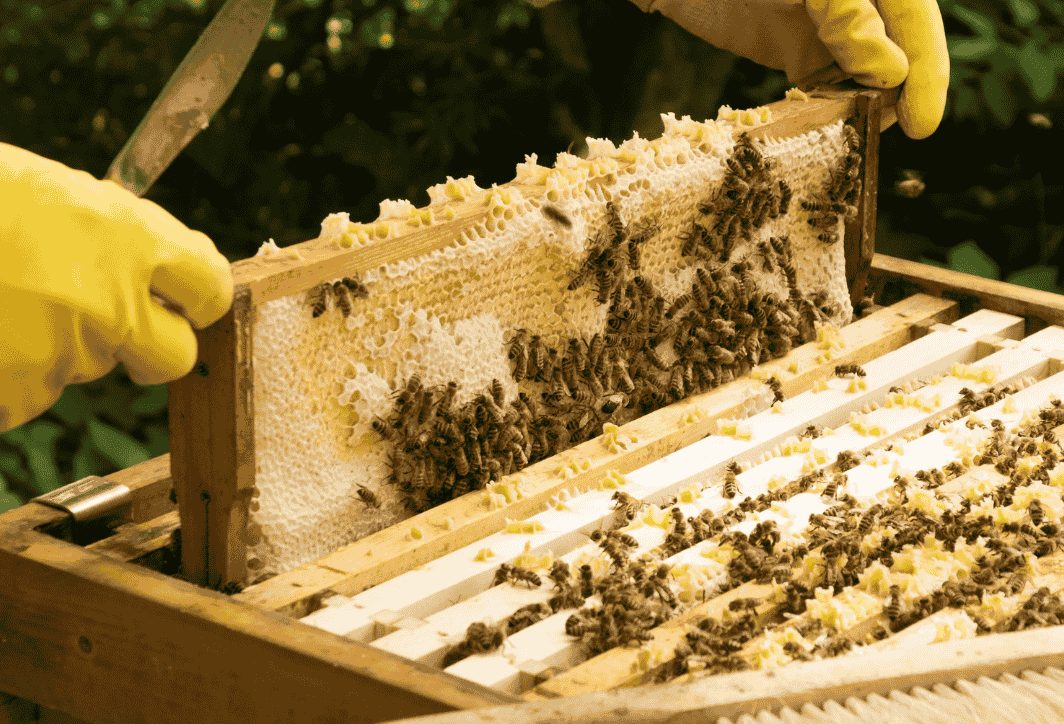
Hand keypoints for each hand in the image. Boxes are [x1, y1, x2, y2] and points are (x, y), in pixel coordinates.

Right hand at [0, 143, 232, 430]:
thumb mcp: (53, 194)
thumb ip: (113, 237)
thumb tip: (149, 262)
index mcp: (129, 239)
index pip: (211, 287)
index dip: (198, 297)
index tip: (185, 300)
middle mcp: (111, 303)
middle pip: (174, 355)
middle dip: (153, 347)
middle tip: (115, 328)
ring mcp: (64, 355)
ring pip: (86, 369)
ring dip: (56, 349)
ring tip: (3, 305)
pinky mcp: (18, 395)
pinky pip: (28, 395)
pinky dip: (7, 375)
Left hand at [629, 0, 948, 138]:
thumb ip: (847, 16)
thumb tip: (893, 69)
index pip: (916, 21)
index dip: (927, 74)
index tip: (922, 125)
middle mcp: (860, 4)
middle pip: (898, 53)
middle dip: (894, 95)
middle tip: (878, 133)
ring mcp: (830, 30)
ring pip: (864, 77)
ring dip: (860, 108)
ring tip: (848, 137)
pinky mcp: (799, 53)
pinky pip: (825, 89)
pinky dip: (825, 111)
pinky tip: (818, 129)